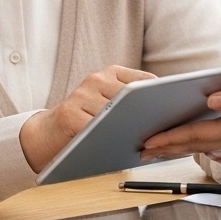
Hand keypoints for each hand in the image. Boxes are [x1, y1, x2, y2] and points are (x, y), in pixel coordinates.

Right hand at [19, 65, 155, 171]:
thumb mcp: (109, 105)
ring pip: (115, 113)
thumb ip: (131, 104)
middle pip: (131, 97)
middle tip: (161, 130)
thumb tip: (165, 117)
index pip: (144, 81)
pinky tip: (115, 146)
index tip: (173, 110)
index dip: (159, 96)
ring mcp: (81, 95)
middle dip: (146, 114)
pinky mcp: (69, 113)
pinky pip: (96, 128)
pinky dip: (107, 138)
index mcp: (110, 73)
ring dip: (128, 128)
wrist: (47, 134)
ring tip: (141, 141)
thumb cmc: (87, 122)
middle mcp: (96, 79)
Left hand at [142, 91, 220, 160]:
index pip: (193, 135)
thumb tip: (210, 99)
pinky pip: (213, 141)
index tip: (146, 143)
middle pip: (191, 143)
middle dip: (165, 146)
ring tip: (158, 147)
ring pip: (200, 143)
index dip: (167, 139)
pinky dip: (196, 142)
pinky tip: (191, 141)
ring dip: (177, 146)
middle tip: (140, 151)